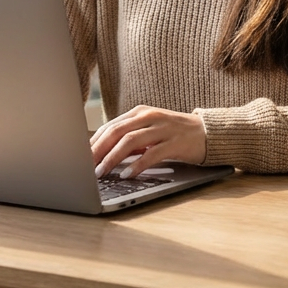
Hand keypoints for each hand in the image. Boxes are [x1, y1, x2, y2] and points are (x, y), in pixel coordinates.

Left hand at [91, 105, 206, 177]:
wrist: (208, 132)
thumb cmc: (174, 134)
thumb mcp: (149, 132)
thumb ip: (129, 139)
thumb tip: (102, 155)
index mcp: (140, 112)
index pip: (111, 126)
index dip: (93, 142)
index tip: (80, 157)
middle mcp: (149, 117)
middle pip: (117, 131)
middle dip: (98, 150)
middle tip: (85, 166)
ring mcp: (162, 128)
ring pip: (131, 141)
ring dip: (113, 158)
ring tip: (102, 172)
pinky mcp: (175, 142)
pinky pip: (152, 153)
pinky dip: (137, 164)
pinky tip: (127, 174)